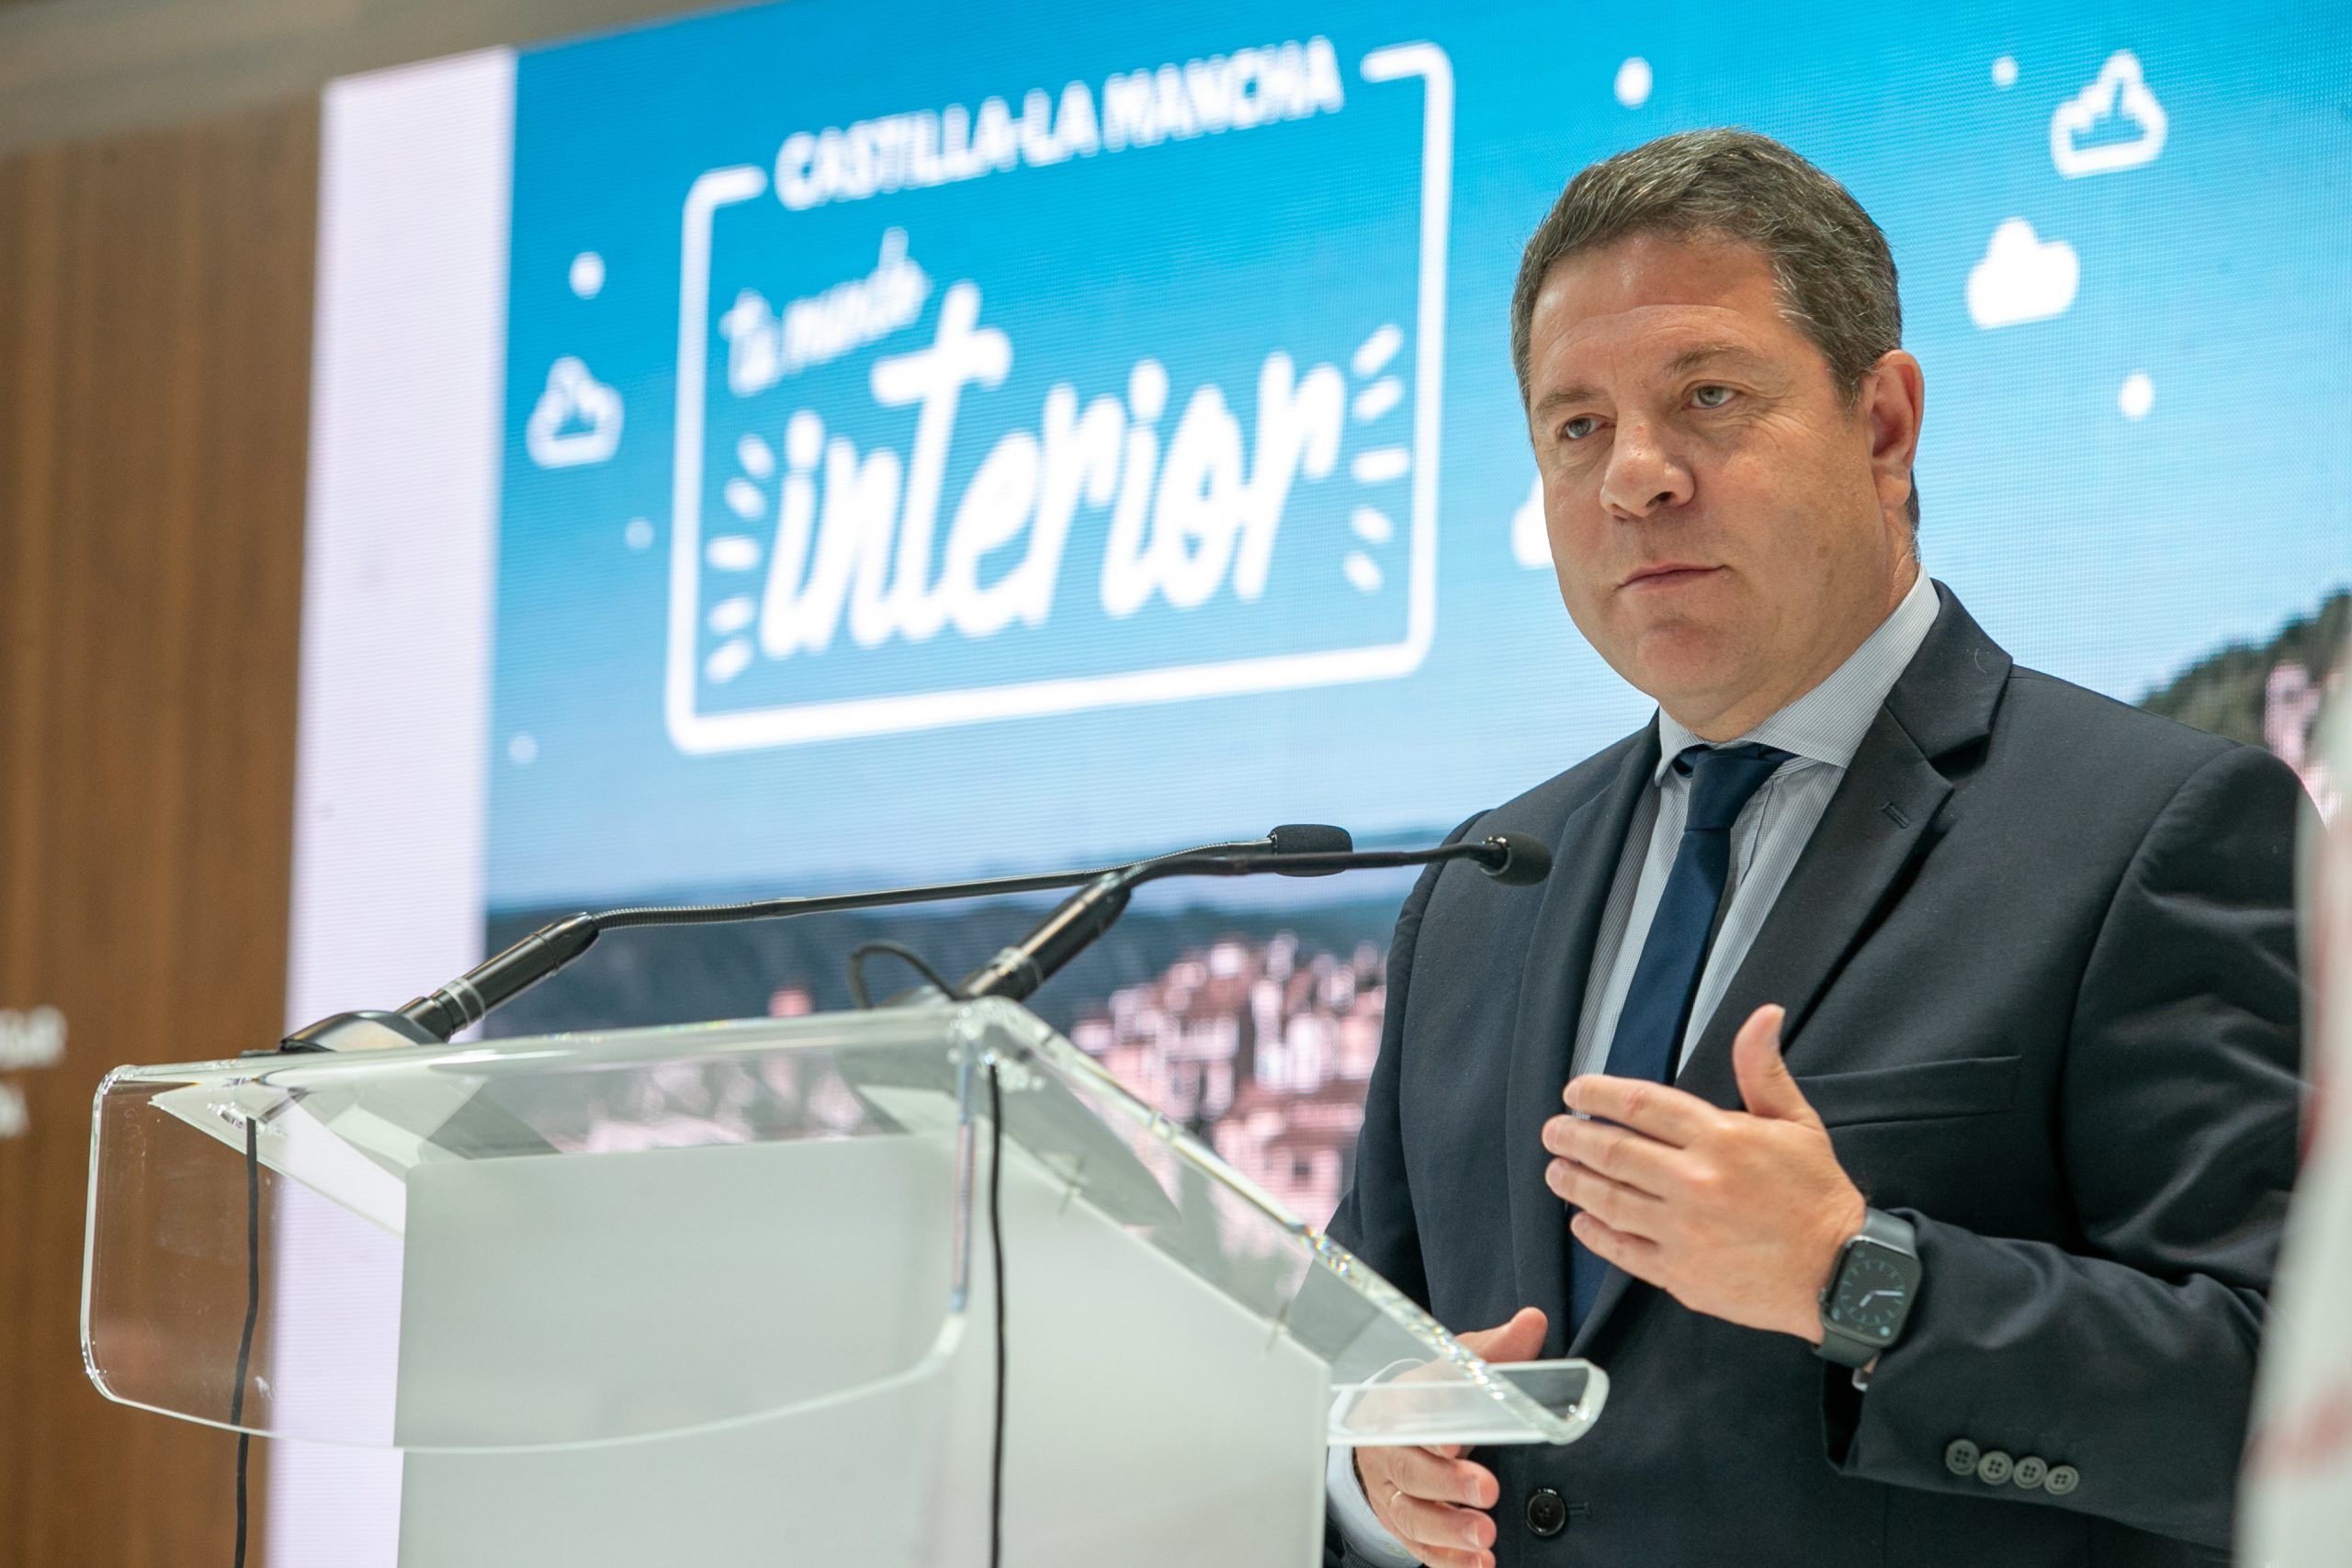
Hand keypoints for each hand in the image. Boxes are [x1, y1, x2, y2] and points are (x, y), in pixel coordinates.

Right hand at [1353, 1307, 1546, 1567]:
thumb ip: (1496, 1351)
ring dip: (1448, 1529)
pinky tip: (1478, 1564)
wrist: (1384, 1429)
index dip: (1431, 1426)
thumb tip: (1533, 1323)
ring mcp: (1392, 1491)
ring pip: (1410, 1515)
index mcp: (1400, 1403)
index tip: (1454, 1440)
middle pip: (1410, 1469)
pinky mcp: (1401, 1524)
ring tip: (1486, 1538)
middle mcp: (1390, 1449)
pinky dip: (1448, 1559)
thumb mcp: (1457, 1365)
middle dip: (1446, 1484)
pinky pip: (1419, 1547)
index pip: (1411, 1412)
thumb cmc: (1428, 1395)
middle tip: (1486, 1492)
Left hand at [1540, 1003, 1865, 1341]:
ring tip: (1556, 1171)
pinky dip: (1595, 1233)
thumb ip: (1763, 1069)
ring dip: (1573, 1182)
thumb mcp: (1797, 1123)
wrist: (1844, 1275)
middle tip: (1554, 1131)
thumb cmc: (1818, 1196)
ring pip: (1608, 1200)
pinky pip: (1622, 1250)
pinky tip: (1582, 1221)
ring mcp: (1685, 1232)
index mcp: (1721, 1138)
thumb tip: (1763, 1015)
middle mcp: (1695, 1183)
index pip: (1640, 1105)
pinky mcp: (1682, 1275)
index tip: (1576, 1093)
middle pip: (1612, 1151)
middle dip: (1572, 1137)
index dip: (1598, 1094)